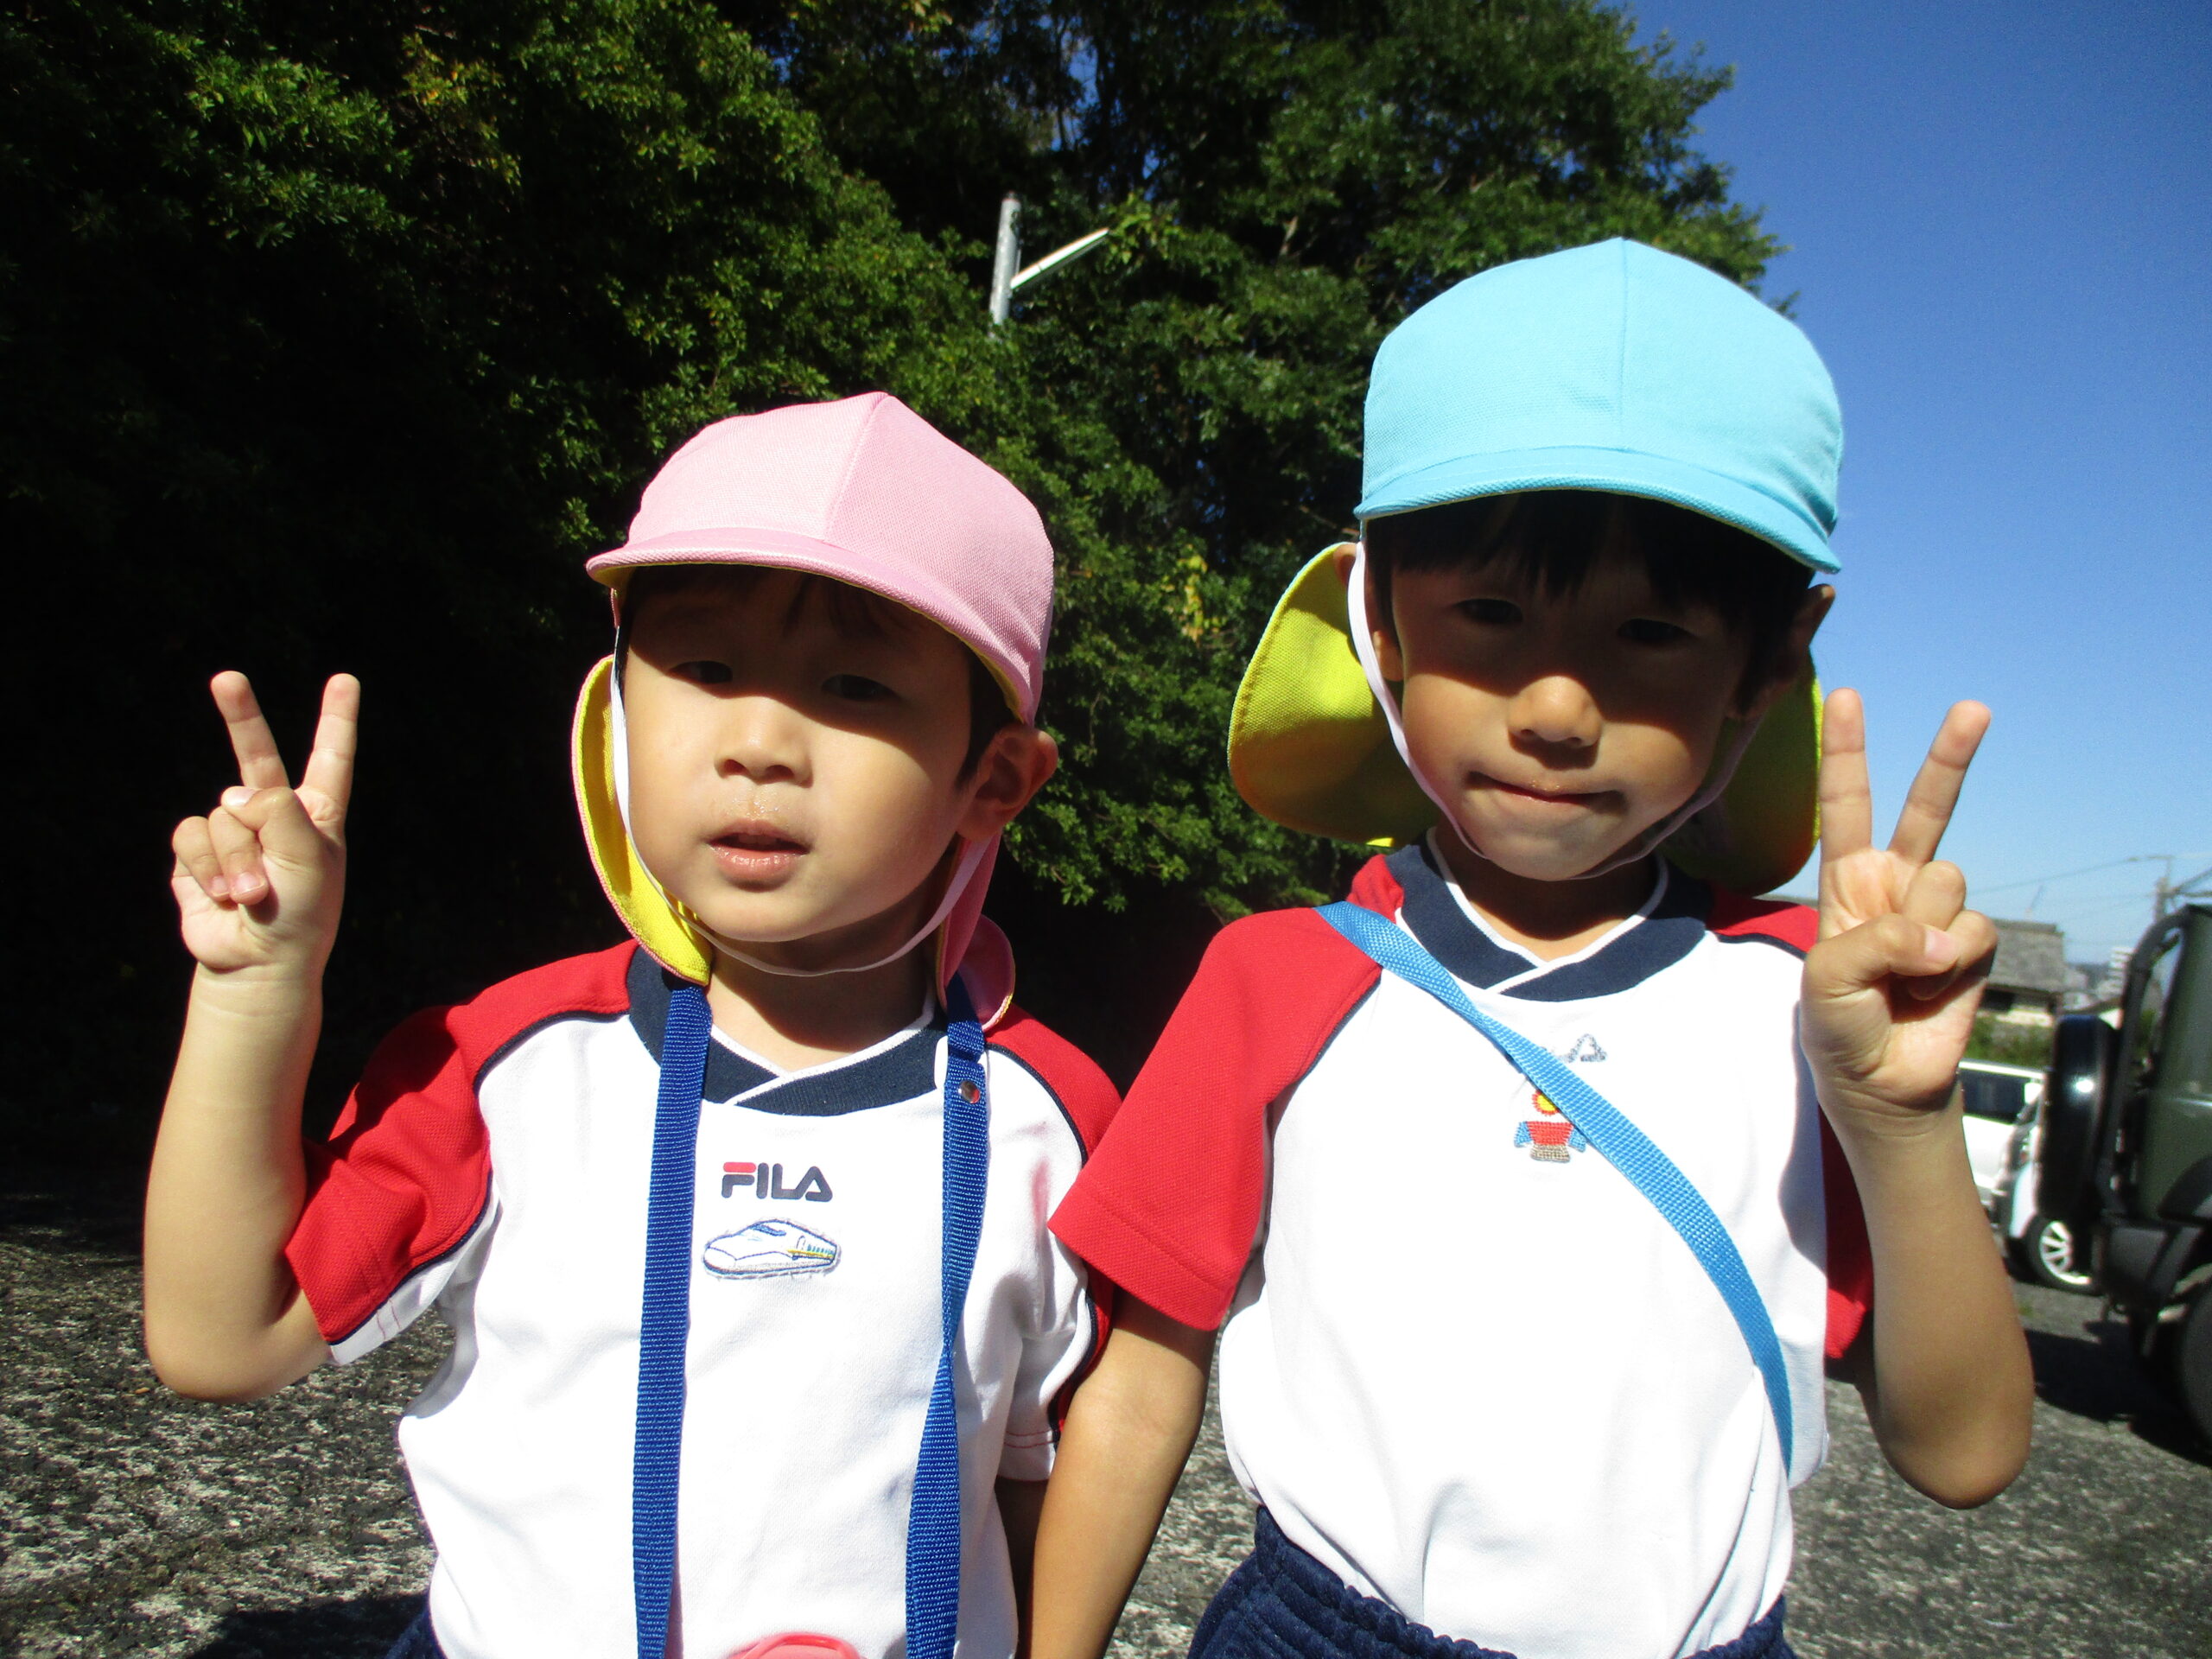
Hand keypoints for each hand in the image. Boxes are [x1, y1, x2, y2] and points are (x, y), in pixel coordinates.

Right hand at [170, 672, 358, 978]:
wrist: (260, 962)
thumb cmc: (301, 914)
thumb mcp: (309, 856)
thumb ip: (278, 810)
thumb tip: (232, 794)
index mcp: (317, 815)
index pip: (330, 758)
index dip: (337, 719)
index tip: (346, 680)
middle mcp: (275, 816)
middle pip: (256, 754)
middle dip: (239, 715)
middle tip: (226, 678)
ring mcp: (233, 833)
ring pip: (222, 814)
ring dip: (235, 858)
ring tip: (253, 894)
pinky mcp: (197, 854)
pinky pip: (191, 835)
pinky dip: (207, 866)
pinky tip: (222, 896)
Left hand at [1801, 689, 1997, 1134]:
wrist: (1881, 1081)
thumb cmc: (1840, 1025)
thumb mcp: (1827, 979)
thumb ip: (1876, 942)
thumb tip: (1942, 935)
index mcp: (1848, 881)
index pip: (1846, 807)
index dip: (1845, 753)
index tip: (1845, 697)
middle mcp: (1897, 886)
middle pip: (1926, 810)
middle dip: (1949, 757)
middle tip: (1973, 709)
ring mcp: (1938, 912)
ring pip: (1945, 880)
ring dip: (1922, 932)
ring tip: (1901, 975)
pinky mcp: (1973, 943)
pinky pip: (1971, 930)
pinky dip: (1949, 963)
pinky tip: (1931, 988)